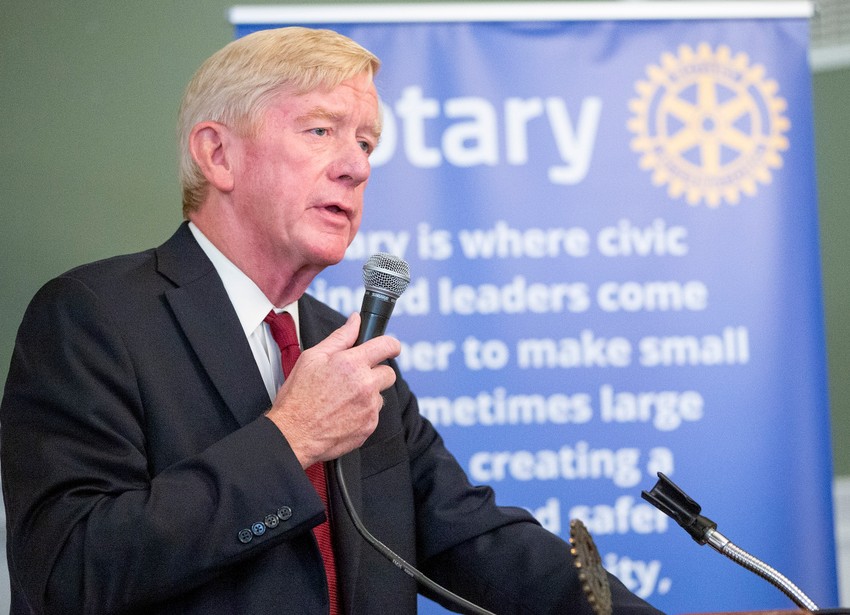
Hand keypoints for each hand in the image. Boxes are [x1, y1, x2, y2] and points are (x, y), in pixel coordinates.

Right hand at [265, 312, 400, 467]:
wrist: (293, 434)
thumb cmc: (298, 397)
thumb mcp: (312, 358)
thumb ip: (340, 337)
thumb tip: (355, 320)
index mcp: (352, 364)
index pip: (387, 346)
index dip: (391, 344)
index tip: (389, 347)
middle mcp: (365, 385)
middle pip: (388, 372)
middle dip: (374, 373)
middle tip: (353, 378)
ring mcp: (369, 407)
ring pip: (380, 394)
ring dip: (368, 394)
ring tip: (343, 398)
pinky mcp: (370, 426)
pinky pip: (374, 413)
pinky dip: (363, 412)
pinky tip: (343, 413)